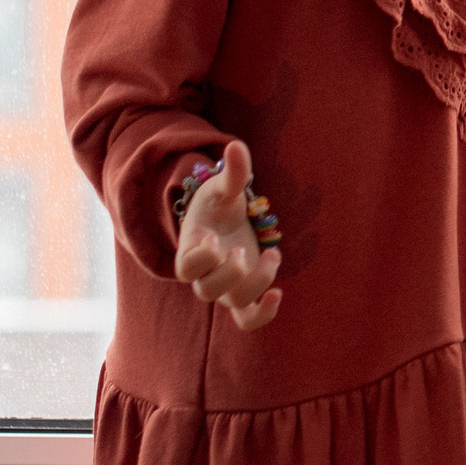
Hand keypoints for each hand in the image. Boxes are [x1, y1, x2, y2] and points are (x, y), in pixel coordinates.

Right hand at [172, 139, 282, 330]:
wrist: (225, 222)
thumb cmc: (217, 205)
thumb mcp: (223, 187)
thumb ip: (232, 172)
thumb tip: (236, 145)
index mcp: (191, 248)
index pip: (186, 267)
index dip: (200, 259)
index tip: (214, 239)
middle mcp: (205, 274)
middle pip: (207, 291)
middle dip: (229, 273)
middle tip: (243, 250)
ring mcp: (226, 287)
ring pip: (232, 304)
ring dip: (256, 284)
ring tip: (273, 255)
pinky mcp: (246, 294)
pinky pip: (248, 319)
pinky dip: (262, 314)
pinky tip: (278, 294)